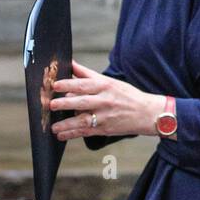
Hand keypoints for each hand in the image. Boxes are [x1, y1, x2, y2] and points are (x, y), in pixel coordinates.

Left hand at [49, 60, 165, 138]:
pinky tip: (61, 135)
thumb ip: (87, 74)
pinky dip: (72, 134)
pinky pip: (86, 132)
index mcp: (105, 86)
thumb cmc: (126, 95)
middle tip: (52, 105)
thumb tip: (70, 63)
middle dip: (66, 103)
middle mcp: (104, 101)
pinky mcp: (104, 129)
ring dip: (67, 124)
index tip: (56, 85)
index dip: (69, 84)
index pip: (84, 84)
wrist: (147, 113)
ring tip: (53, 127)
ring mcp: (104, 116)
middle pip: (82, 102)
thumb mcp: (109, 81)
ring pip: (83, 120)